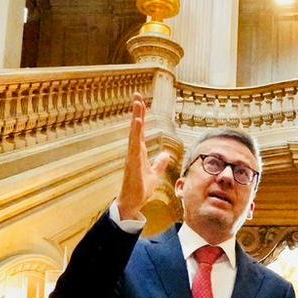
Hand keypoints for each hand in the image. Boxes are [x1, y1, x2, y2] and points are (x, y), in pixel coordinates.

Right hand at [116, 97, 175, 220]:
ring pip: (134, 134)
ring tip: (138, 104)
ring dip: (136, 118)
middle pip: (136, 128)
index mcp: (139, 153)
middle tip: (137, 95)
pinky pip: (134, 146)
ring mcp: (132, 156)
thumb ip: (159, 163)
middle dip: (137, 112)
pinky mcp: (132, 163)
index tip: (141, 103)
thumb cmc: (141, 189)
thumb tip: (165, 155)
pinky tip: (138, 123)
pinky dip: (136, 134)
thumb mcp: (155, 174)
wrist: (133, 203)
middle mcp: (134, 152)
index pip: (140, 131)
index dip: (141, 117)